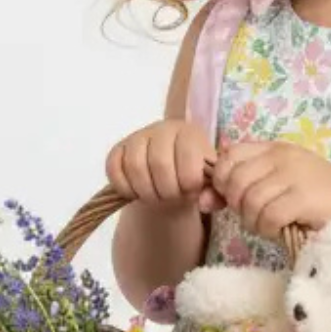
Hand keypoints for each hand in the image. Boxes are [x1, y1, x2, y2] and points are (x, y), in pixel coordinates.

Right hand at [105, 119, 219, 213]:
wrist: (172, 177)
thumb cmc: (194, 179)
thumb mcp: (211, 186)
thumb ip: (216, 196)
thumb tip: (203, 202)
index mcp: (190, 134)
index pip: (188, 158)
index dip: (189, 184)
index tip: (190, 193)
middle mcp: (163, 129)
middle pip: (159, 163)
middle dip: (167, 191)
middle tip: (172, 198)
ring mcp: (138, 137)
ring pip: (135, 166)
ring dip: (146, 192)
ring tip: (156, 197)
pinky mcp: (118, 150)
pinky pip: (114, 169)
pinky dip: (125, 188)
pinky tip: (137, 193)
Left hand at [212, 138, 330, 239]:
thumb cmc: (322, 205)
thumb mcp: (281, 188)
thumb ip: (244, 189)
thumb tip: (202, 199)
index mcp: (276, 149)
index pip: (229, 156)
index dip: (222, 180)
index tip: (233, 200)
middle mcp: (283, 156)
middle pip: (233, 179)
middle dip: (237, 205)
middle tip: (257, 217)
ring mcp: (294, 174)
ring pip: (248, 199)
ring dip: (254, 220)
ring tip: (271, 225)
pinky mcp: (303, 196)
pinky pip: (267, 215)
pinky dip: (269, 229)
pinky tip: (281, 230)